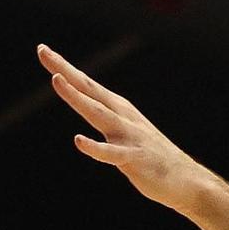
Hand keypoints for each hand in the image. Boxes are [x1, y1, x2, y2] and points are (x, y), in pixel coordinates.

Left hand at [38, 44, 213, 213]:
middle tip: (43, 51)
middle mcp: (122, 116)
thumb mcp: (124, 131)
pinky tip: (79, 141)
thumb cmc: (151, 157)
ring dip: (77, 97)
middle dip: (64, 70)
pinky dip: (95, 147)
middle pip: (88, 89)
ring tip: (57, 80)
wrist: (186, 180)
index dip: (63, 67)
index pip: (86, 84)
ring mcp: (129, 136)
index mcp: (118, 108)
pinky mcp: (134, 159)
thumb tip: (88, 104)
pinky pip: (111, 153)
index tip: (42, 49)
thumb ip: (106, 118)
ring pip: (98, 114)